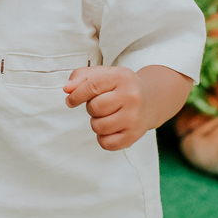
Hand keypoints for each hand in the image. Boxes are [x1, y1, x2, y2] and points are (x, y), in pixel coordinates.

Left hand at [64, 63, 192, 150]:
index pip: (92, 86)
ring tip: (107, 116)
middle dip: (91, 108)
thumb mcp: (103, 74)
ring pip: (98, 126)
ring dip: (96, 122)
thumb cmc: (121, 86)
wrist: (150, 100)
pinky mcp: (134, 136)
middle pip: (94, 108)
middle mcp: (131, 97)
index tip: (70, 100)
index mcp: (122, 77)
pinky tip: (111, 128)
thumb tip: (67, 89)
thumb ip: (81, 77)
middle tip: (101, 105)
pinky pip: (106, 143)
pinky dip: (103, 138)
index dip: (76, 95)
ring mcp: (134, 118)